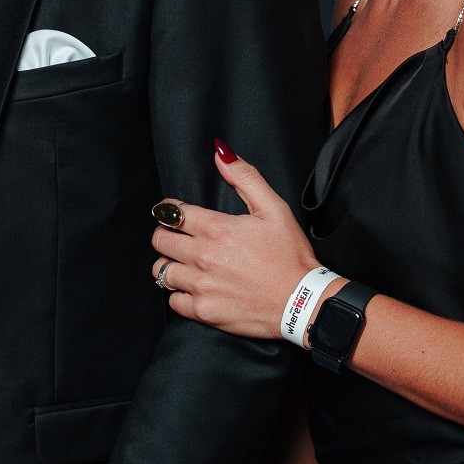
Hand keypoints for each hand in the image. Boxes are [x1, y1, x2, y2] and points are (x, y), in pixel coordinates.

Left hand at [150, 141, 321, 339]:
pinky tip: (194, 288)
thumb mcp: (274, 209)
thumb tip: (221, 153)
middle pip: (159, 240)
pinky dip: (179, 294)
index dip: (170, 211)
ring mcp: (201, 285)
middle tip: (180, 239)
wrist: (304, 302)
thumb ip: (245, 177)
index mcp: (216, 229)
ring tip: (186, 264)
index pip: (170, 213)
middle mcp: (203, 256)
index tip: (177, 216)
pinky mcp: (204, 311)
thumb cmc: (290, 255)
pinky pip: (173, 300)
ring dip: (170, 265)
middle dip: (167, 235)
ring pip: (161, 270)